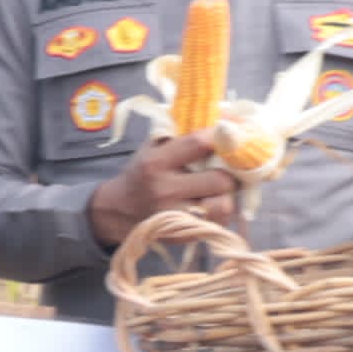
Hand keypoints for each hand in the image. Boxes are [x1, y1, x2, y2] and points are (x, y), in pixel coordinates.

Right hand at [88, 128, 237, 248]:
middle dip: (228, 174)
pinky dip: (219, 214)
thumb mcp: (152, 147)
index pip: (199, 143)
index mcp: (156, 162)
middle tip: (225, 171)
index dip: (224, 137)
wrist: (116, 211)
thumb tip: (225, 117)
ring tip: (218, 191)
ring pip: (224, 205)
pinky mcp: (182, 234)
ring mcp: (174, 215)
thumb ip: (182, 133)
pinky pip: (218, 223)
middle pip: (220, 179)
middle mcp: (164, 189)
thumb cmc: (141, 174)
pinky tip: (209, 206)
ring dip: (226, 197)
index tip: (236, 133)